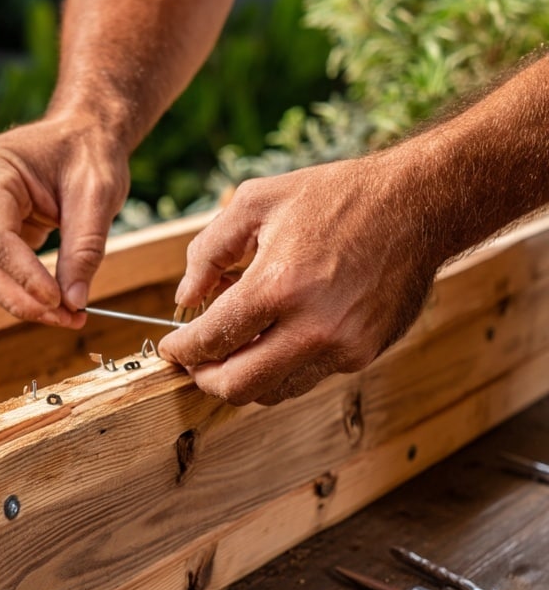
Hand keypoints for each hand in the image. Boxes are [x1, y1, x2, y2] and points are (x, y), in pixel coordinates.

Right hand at [0, 115, 129, 326]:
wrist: (85, 131)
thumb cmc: (90, 151)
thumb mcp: (98, 194)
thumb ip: (84, 249)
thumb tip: (74, 302)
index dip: (23, 275)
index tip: (58, 302)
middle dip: (20, 298)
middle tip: (64, 319)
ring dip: (22, 301)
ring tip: (66, 316)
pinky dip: (25, 290)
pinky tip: (57, 304)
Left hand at [158, 156, 438, 404]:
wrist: (418, 204)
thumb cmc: (334, 197)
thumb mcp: (256, 201)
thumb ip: (208, 251)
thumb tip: (185, 298)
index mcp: (278, 285)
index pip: (211, 341)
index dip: (180, 350)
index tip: (171, 348)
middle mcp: (312, 327)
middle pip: (237, 387)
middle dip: (205, 378)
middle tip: (195, 362)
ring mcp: (343, 347)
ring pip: (271, 392)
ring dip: (243, 376)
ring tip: (235, 345)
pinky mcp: (364, 354)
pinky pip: (305, 377)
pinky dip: (280, 366)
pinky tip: (275, 336)